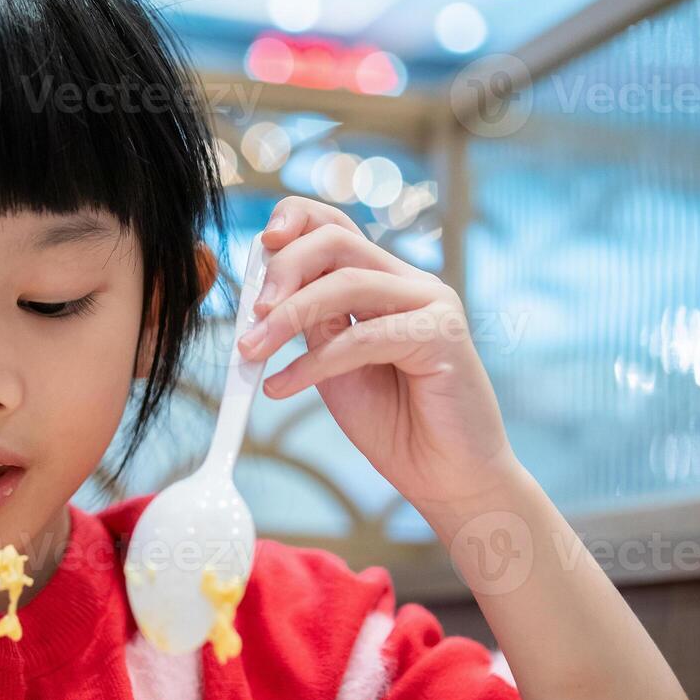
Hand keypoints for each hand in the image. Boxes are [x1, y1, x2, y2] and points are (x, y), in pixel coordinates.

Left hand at [237, 198, 523, 515]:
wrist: (447, 477)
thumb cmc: (394, 422)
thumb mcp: (335, 365)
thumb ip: (313, 325)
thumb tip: (264, 296)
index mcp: (384, 281)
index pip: (335, 226)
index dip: (294, 222)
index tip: (259, 246)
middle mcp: (410, 283)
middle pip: (337, 240)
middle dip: (283, 270)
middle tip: (251, 314)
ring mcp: (432, 303)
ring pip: (346, 282)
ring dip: (287, 317)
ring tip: (251, 352)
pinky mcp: (442, 335)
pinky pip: (363, 337)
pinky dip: (312, 363)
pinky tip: (281, 387)